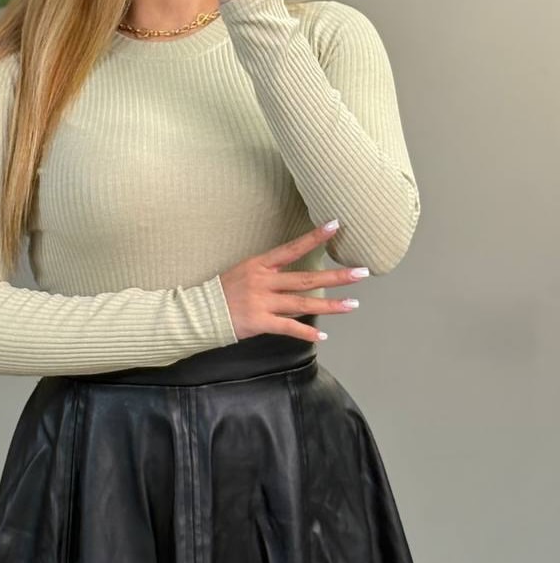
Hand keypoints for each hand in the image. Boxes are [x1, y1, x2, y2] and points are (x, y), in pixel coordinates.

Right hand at [218, 220, 369, 343]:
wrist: (199, 312)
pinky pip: (288, 328)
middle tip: (361, 272)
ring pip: (302, 303)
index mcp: (260, 265)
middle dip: (336, 275)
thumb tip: (294, 275)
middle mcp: (264, 281)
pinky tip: (322, 336)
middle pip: (306, 278)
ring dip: (330, 305)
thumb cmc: (222, 292)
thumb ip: (269, 273)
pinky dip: (306, 333)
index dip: (314, 237)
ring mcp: (262, 302)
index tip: (335, 226)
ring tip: (353, 304)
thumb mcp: (243, 272)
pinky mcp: (259, 322)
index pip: (292, 248)